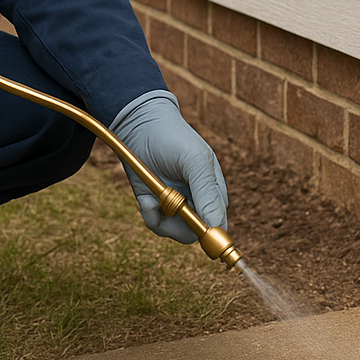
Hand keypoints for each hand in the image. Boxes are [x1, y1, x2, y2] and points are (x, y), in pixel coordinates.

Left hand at [110, 91, 227, 242]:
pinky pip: (155, 224)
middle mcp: (196, 201)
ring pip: (173, 232)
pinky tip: (146, 199)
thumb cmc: (174, 138)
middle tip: (165, 208)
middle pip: (195, 234)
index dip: (210, 234)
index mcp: (214, 192)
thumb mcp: (194, 161)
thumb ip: (207, 191)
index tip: (194, 230)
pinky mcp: (155, 204)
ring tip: (151, 200)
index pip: (219, 224)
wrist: (140, 125)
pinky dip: (149, 215)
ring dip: (160, 221)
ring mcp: (175, 204)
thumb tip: (216, 224)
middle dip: (178, 227)